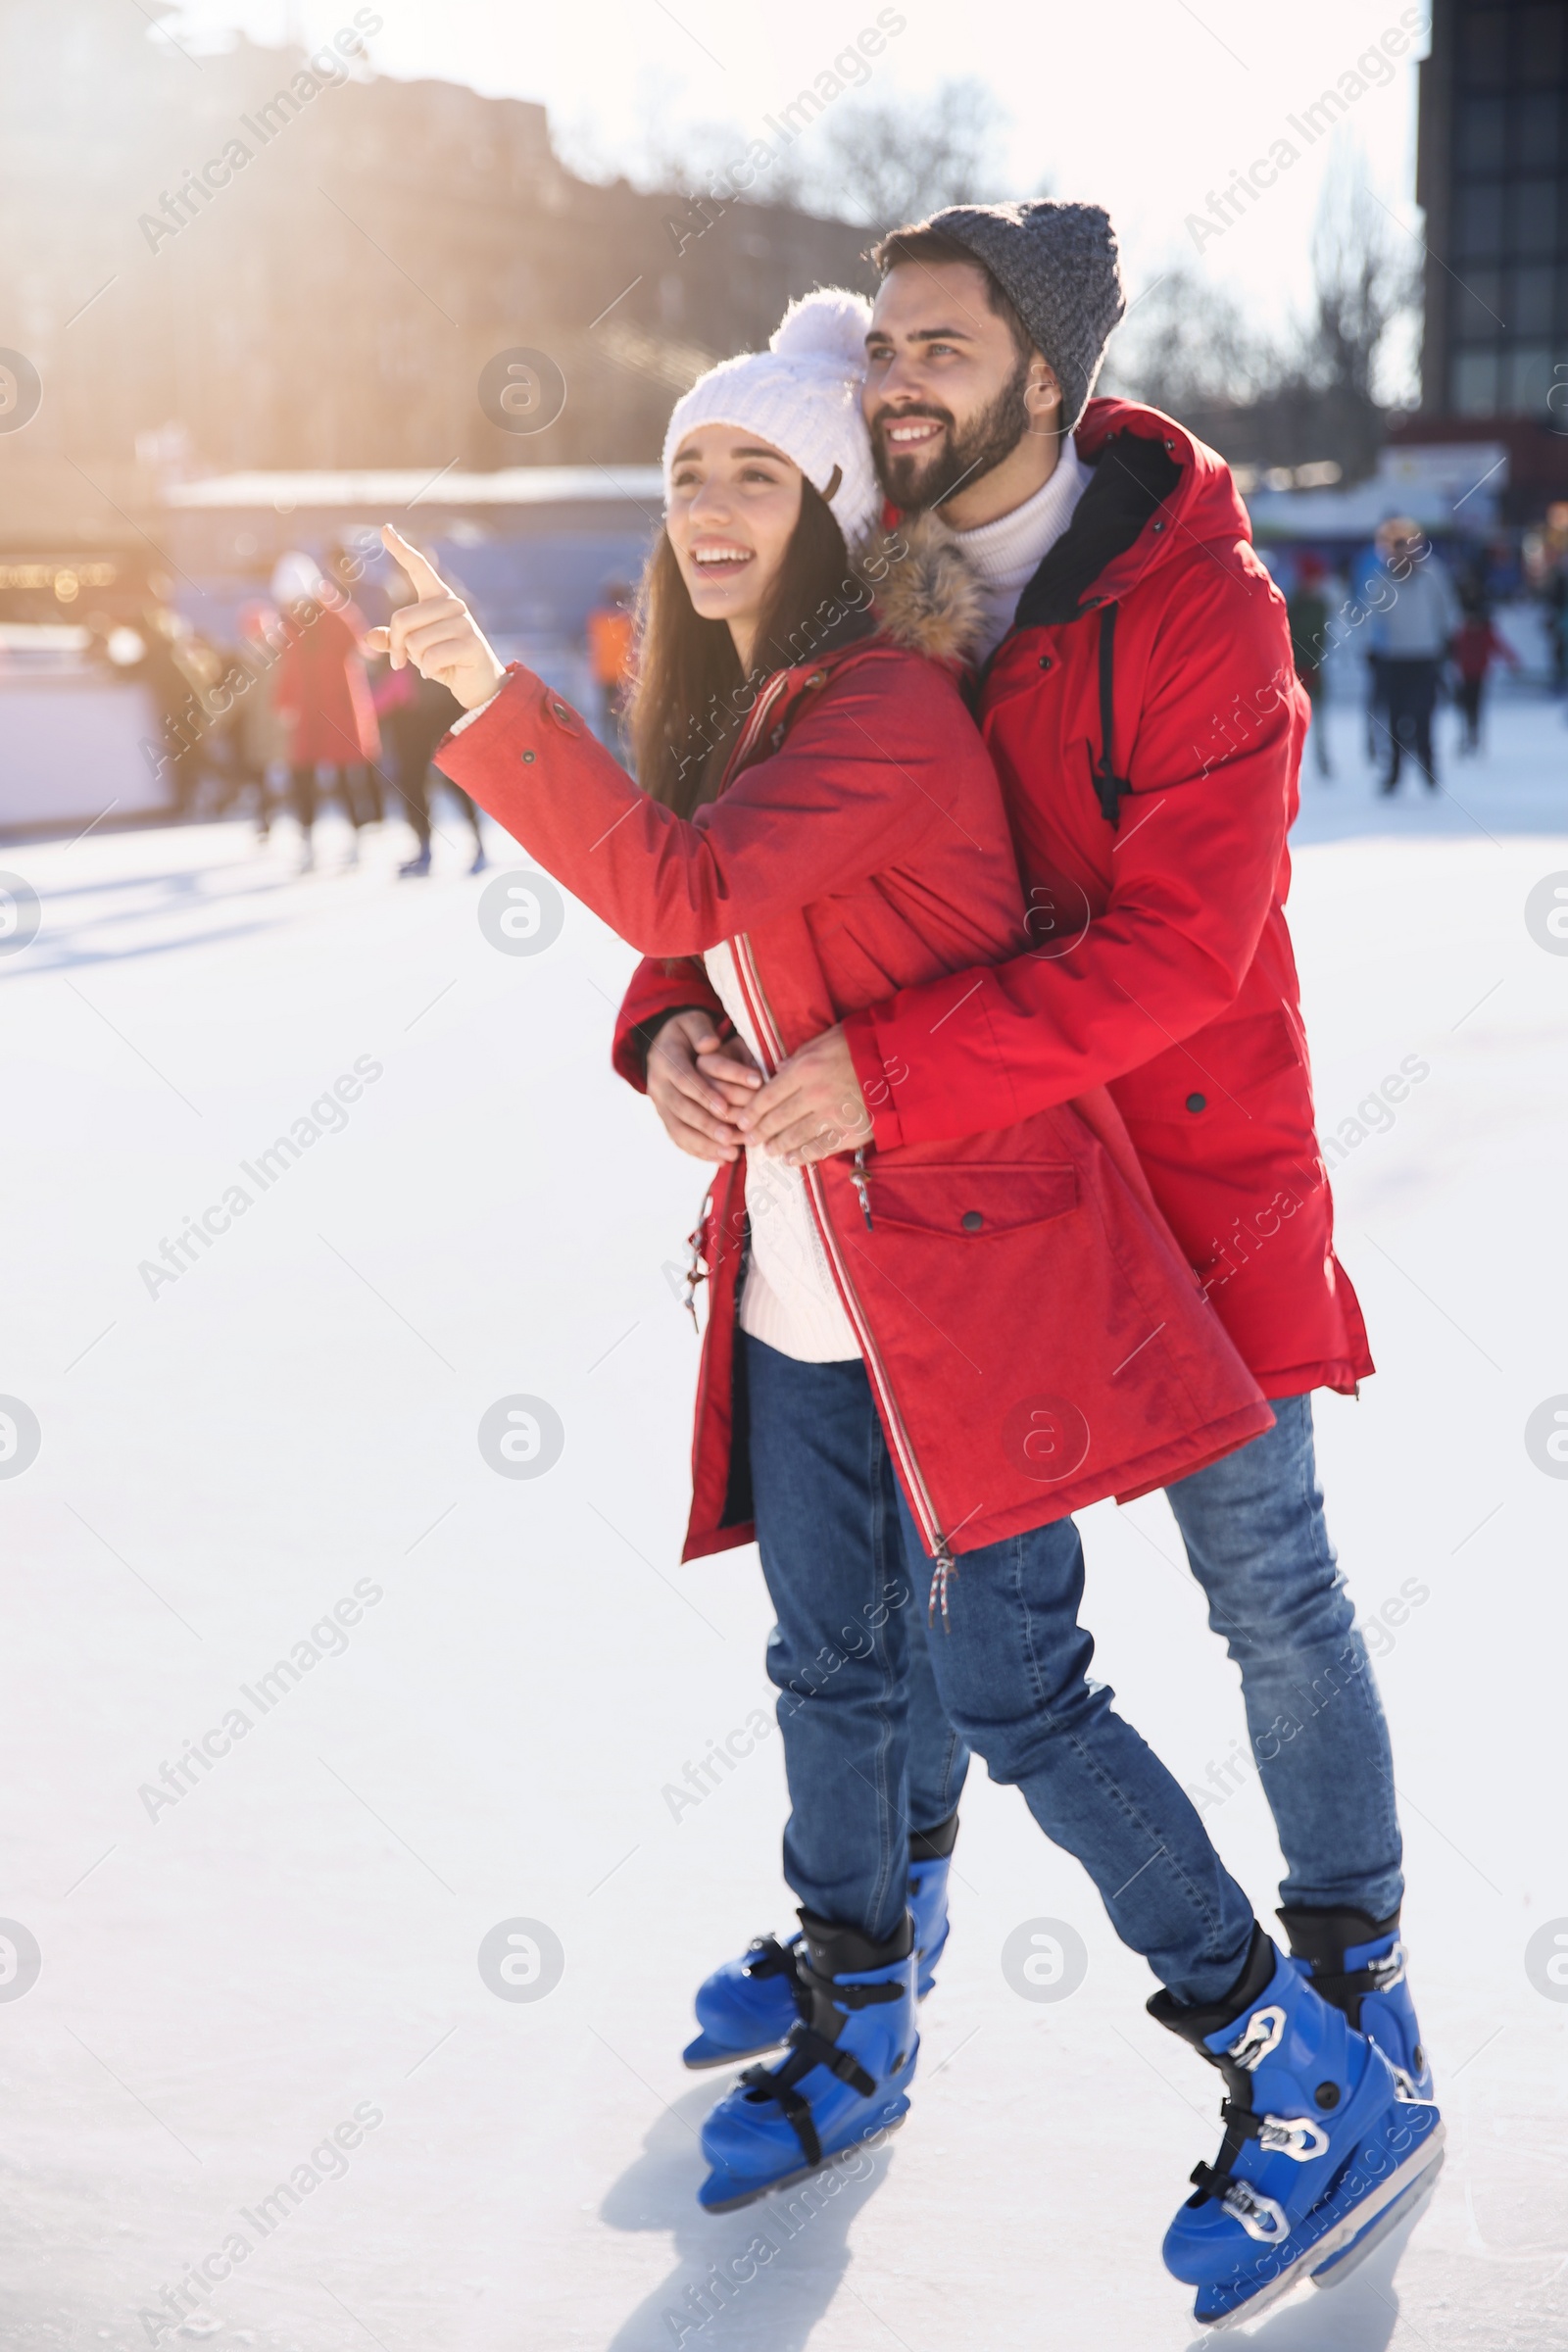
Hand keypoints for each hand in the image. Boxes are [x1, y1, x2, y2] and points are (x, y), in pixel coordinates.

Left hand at [363, 526, 506, 709]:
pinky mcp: (470, 642)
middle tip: (401, 662)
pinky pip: (431, 658)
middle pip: (402, 619)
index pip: (418, 568)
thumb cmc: (444, 661)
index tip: (385, 529)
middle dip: (397, 646)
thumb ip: (392, 642)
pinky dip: (429, 671)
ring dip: (417, 661)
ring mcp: (463, 621)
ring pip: (415, 642)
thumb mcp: (414, 650)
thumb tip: (369, 640)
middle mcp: (452, 603)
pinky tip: (441, 672)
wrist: (479, 685)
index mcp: (438, 598)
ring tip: (431, 666)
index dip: (400, 549)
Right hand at [646, 1010, 761, 1162]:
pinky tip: (720, 1159)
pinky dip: (698, 1151)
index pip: (684, 1079)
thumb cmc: (686, 1032)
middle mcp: (659, 1084)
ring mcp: (660, 1104)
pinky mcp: (665, 1118)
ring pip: (678, 1128)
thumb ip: (701, 1029)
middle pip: (681, 1108)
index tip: (725, 1107)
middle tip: (729, 1137)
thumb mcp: (691, 1021)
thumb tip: (710, 1044)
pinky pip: (678, 1138)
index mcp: (667, 1059)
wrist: (662, 1044)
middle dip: (705, 1124)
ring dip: (704, 1143)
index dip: (703, 1094)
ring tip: (730, 1153)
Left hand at [735, 1024, 869, 1165]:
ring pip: (796, 1136)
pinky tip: (791, 1160)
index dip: (752, 1111)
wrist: (904, 1063)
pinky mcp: (850, 1133)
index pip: (769, 1095)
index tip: (742, 1121)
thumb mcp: (827, 1039)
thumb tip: (778, 1070)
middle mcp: (814, 1094)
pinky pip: (820, 1148)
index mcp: (806, 1068)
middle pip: (778, 1119)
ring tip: (769, 1150)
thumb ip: (799, 1056)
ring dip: (778, 1145)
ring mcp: (832, 1116)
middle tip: (749, 1139)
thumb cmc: (864, 1045)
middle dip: (760, 1131)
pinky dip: (803, 1156)